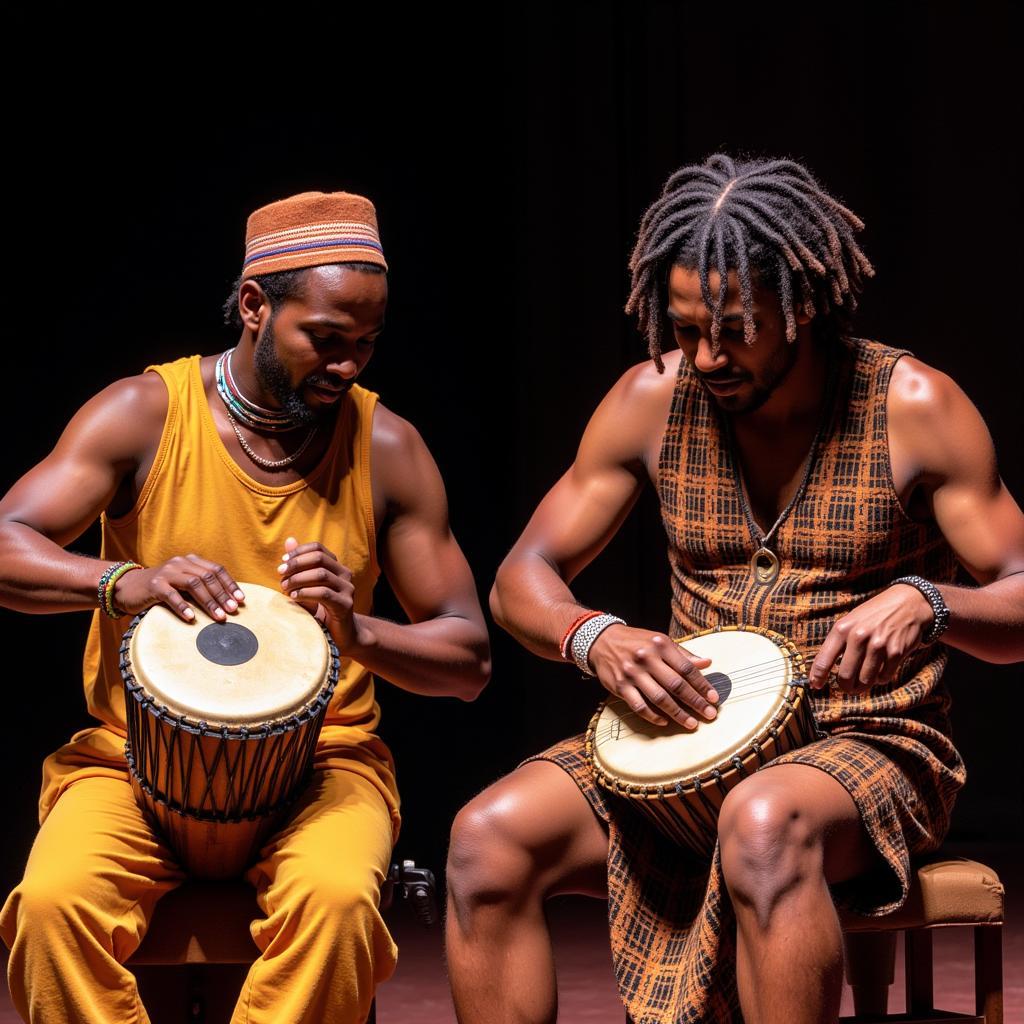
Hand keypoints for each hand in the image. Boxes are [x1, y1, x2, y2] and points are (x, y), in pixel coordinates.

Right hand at [113, 555, 244, 622]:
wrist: (127, 587)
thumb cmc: (161, 589)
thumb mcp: (182, 584)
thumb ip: (200, 587)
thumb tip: (228, 602)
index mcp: (190, 561)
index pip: (216, 569)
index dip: (230, 584)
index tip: (241, 600)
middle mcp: (180, 563)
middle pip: (207, 577)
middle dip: (222, 595)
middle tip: (232, 611)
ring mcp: (166, 573)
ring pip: (193, 584)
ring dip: (208, 601)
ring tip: (218, 616)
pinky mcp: (154, 585)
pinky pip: (171, 595)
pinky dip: (183, 606)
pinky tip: (191, 618)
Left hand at [277, 537, 358, 648]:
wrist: (341, 635)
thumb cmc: (321, 609)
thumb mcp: (307, 585)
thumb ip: (300, 564)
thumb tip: (289, 540)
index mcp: (336, 567)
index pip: (318, 548)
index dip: (299, 551)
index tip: (282, 561)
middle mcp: (345, 574)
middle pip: (319, 558)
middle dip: (296, 564)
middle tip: (280, 574)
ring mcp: (347, 589)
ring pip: (321, 574)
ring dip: (298, 579)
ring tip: (284, 588)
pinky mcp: (345, 605)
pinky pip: (323, 593)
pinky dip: (305, 593)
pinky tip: (293, 597)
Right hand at [587, 625, 718, 728]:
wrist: (602, 640)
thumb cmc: (636, 641)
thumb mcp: (659, 640)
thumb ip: (683, 653)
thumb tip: (707, 663)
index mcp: (660, 644)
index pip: (686, 668)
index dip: (702, 685)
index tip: (714, 698)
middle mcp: (647, 658)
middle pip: (676, 684)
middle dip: (695, 702)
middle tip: (709, 714)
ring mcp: (632, 673)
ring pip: (659, 698)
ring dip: (677, 713)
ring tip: (691, 723)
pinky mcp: (620, 685)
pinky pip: (639, 705)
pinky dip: (653, 716)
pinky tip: (664, 721)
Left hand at [809, 584, 934, 693]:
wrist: (907, 602)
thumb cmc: (873, 614)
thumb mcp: (850, 621)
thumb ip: (839, 642)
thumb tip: (824, 669)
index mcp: (842, 629)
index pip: (824, 659)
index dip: (818, 676)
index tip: (816, 685)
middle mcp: (858, 637)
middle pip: (845, 676)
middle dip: (845, 686)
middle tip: (848, 688)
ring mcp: (878, 645)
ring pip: (865, 680)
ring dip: (864, 685)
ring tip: (864, 681)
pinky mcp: (896, 652)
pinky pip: (884, 677)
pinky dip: (881, 678)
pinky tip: (880, 670)